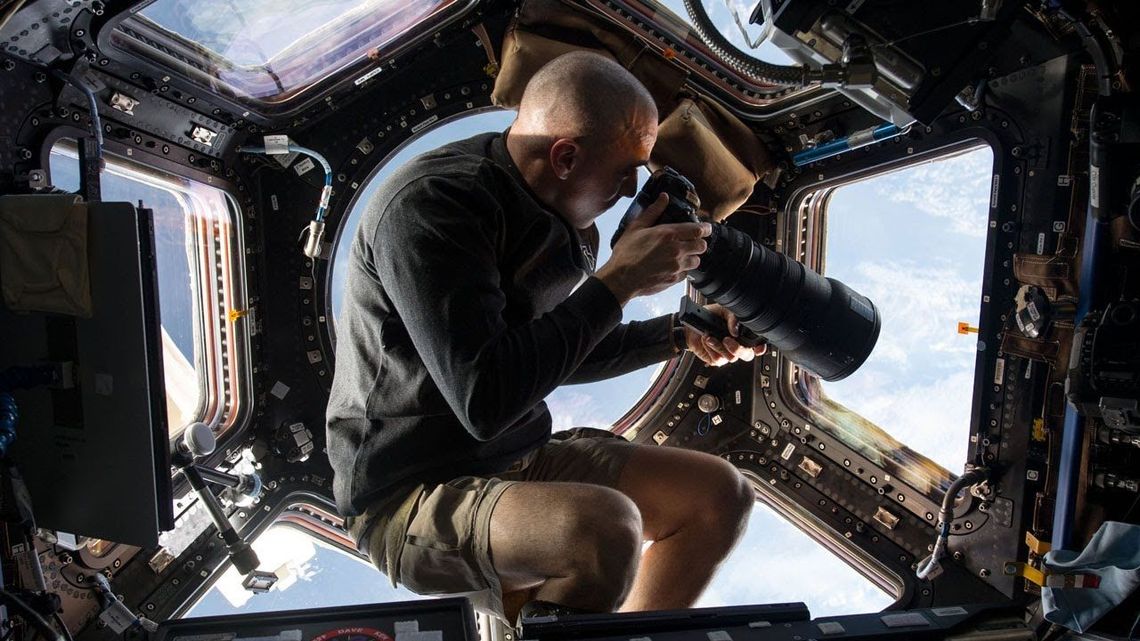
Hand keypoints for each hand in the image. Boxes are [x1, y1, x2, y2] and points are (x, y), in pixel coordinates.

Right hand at [595, 193, 710, 304]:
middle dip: (699, 242)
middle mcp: (676, 250)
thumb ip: (653, 211)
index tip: (706, 228)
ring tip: (682, 254)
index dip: (705, 228)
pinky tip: (673, 266)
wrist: (621, 279)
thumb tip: (664, 197)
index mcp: (668, 235)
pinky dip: (683, 269)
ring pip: (696, 261)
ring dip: (692, 257)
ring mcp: (677, 267)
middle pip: (702, 246)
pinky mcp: (674, 279)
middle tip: (692, 241)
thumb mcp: (636, 227)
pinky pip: (687, 273)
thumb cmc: (626, 253)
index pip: (698, 230)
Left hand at [685, 304, 767, 365]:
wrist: (691, 326)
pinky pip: (718, 359)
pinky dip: (710, 348)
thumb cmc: (709, 318)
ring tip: (710, 337)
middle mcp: (737, 346)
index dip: (760, 347)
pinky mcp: (716, 360)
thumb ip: (733, 317)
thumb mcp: (723, 311)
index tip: (758, 347)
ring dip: (719, 346)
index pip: (757, 344)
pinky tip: (706, 340)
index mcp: (743, 334)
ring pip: (731, 358)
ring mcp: (727, 354)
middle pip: (747, 355)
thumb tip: (736, 329)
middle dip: (738, 348)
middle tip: (727, 339)